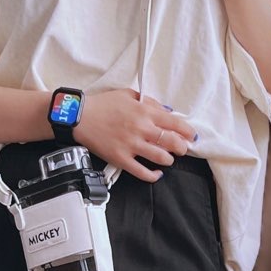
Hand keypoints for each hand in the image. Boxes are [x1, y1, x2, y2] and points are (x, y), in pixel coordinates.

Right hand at [73, 89, 197, 183]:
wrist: (79, 117)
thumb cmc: (103, 104)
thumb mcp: (129, 94)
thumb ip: (150, 102)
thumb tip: (167, 111)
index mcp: (145, 112)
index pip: (175, 123)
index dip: (187, 131)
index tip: (191, 136)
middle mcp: (141, 129)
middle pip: (172, 142)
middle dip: (182, 147)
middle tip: (182, 149)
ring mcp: (131, 145)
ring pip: (161, 158)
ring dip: (169, 160)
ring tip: (167, 158)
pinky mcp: (121, 159)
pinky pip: (142, 172)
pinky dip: (153, 175)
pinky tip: (156, 173)